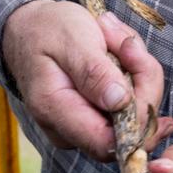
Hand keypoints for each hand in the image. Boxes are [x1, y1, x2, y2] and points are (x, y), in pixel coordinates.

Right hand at [0, 2, 168, 161]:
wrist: (30, 29)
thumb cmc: (47, 29)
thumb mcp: (71, 39)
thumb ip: (94, 72)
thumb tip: (120, 103)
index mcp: (55, 111)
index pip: (108, 143)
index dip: (140, 115)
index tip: (142, 68)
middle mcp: (68, 130)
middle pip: (130, 128)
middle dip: (141, 79)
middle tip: (126, 41)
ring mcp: (83, 127)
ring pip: (136, 113)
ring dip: (137, 70)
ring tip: (113, 37)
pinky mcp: (95, 117)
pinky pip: (130, 104)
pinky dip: (133, 73)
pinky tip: (116, 48)